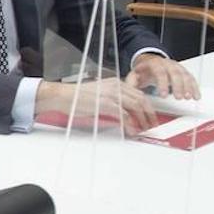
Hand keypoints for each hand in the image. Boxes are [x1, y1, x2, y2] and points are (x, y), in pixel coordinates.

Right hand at [36, 79, 157, 135]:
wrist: (62, 96)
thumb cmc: (76, 97)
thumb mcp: (99, 95)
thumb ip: (113, 101)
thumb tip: (123, 114)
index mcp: (115, 83)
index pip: (138, 94)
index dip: (147, 107)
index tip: (149, 116)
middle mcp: (116, 86)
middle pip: (141, 99)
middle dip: (149, 114)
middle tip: (151, 125)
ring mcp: (112, 95)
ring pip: (136, 106)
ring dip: (142, 120)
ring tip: (143, 129)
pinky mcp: (106, 104)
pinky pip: (125, 115)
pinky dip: (130, 124)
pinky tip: (131, 130)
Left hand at [125, 53, 199, 100]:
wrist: (149, 62)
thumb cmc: (142, 71)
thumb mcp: (134, 75)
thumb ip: (131, 83)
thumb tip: (130, 93)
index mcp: (154, 64)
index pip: (159, 72)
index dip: (162, 84)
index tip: (164, 95)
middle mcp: (167, 64)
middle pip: (175, 73)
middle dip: (178, 86)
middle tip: (179, 98)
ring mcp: (176, 67)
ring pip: (185, 75)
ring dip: (188, 87)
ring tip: (189, 98)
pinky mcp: (183, 71)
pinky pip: (191, 78)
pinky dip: (194, 87)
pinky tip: (196, 96)